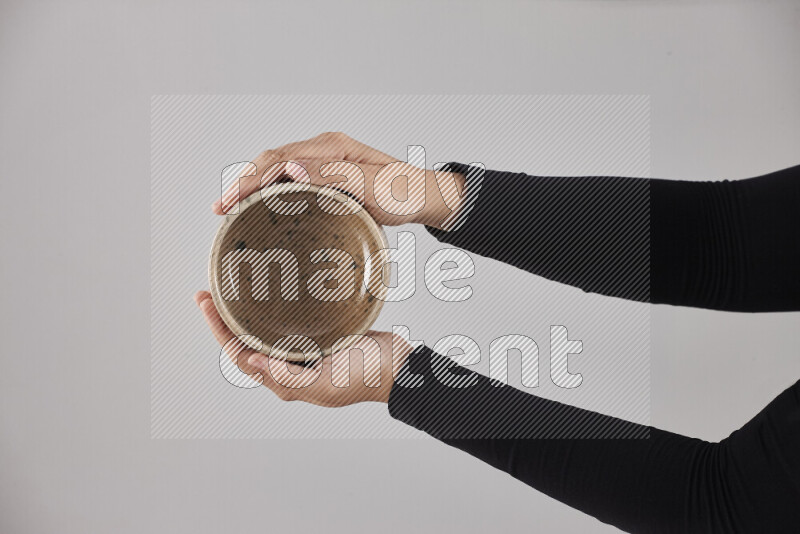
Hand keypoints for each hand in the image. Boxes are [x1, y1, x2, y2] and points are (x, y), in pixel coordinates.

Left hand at [194, 291, 412, 405]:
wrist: (401, 368)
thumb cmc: (365, 378)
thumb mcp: (325, 384)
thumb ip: (288, 377)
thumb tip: (250, 361)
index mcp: (285, 380)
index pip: (240, 354)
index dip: (219, 330)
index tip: (206, 303)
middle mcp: (289, 365)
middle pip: (246, 340)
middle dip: (224, 318)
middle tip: (208, 291)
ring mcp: (304, 349)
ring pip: (264, 329)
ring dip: (244, 311)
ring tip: (230, 288)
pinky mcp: (320, 333)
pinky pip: (289, 320)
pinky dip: (273, 306)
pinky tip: (271, 289)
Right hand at [212, 132, 464, 228]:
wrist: (422, 197)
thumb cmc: (402, 193)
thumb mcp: (370, 187)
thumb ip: (333, 177)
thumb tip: (291, 170)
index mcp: (331, 148)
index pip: (278, 159)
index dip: (250, 179)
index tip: (231, 199)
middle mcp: (324, 149)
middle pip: (271, 160)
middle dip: (243, 182)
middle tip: (220, 208)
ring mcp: (324, 161)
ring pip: (277, 168)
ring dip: (252, 185)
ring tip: (230, 207)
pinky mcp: (327, 174)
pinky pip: (290, 178)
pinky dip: (269, 189)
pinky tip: (258, 204)